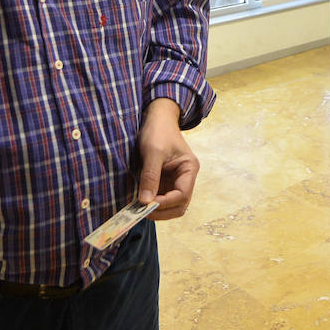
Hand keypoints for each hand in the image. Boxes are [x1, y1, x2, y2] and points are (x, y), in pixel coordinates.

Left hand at [136, 98, 199, 219]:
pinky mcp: (166, 180)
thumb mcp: (153, 152)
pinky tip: (140, 202)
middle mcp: (185, 177)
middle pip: (179, 205)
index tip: (147, 205)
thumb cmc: (158, 130)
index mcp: (189, 169)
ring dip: (157, 209)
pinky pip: (162, 198)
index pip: (182, 195)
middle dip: (163, 211)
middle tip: (142, 212)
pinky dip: (152, 203)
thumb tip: (145, 202)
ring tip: (139, 208)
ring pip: (171, 205)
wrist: (156, 117)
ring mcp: (176, 180)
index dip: (165, 203)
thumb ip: (150, 177)